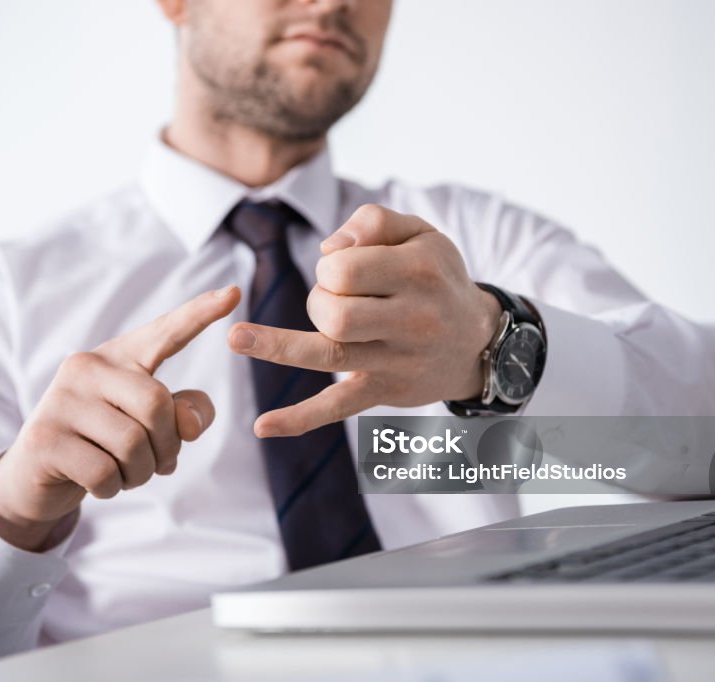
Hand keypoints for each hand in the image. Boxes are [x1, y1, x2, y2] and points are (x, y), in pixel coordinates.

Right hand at [0, 285, 240, 550]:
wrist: (35, 477)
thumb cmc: (102, 444)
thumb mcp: (147, 427)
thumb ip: (182, 415)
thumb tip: (190, 425)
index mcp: (117, 357)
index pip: (164, 334)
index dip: (199, 315)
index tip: (234, 293)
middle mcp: (85, 367)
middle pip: (157, 404)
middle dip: (168, 445)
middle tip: (160, 464)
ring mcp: (61, 400)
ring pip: (132, 444)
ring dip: (141, 473)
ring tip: (127, 475)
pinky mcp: (45, 438)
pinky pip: (105, 472)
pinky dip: (113, 488)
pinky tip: (100, 485)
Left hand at [227, 204, 499, 437]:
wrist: (478, 341)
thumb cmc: (438, 279)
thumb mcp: (421, 233)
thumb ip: (373, 223)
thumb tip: (328, 250)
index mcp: (418, 272)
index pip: (345, 268)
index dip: (329, 266)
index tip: (344, 269)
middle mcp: (411, 318)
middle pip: (334, 311)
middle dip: (319, 299)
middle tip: (337, 298)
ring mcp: (395, 360)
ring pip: (328, 354)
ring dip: (278, 345)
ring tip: (235, 337)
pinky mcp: (383, 391)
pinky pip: (337, 406)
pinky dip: (299, 418)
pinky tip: (263, 426)